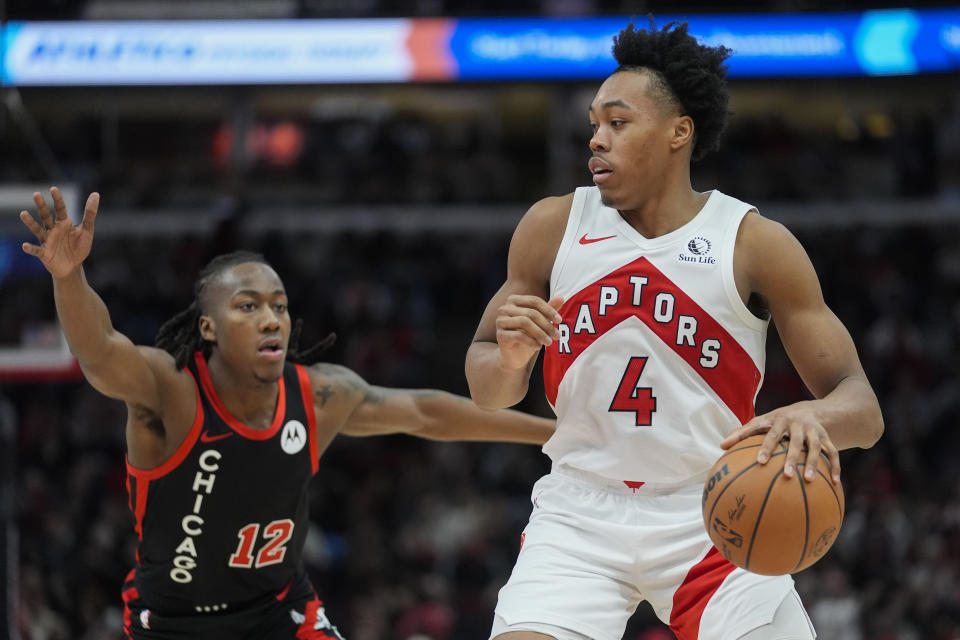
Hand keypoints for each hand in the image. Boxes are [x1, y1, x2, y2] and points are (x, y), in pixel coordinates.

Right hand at [20, 187, 98, 277]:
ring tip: (23, 214)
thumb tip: (95, 194)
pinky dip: (31, 248)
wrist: (73, 267)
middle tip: (36, 194)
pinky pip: (37, 250)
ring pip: (37, 229)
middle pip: (46, 216)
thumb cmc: (79, 247)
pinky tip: (25, 245)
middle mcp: (53, 229)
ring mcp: (47, 240)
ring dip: (31, 222)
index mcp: (64, 223)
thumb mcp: (87, 230)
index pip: (60, 209)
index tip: (53, 189)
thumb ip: (90, 214)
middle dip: (42, 206)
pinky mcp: (44, 253)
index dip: (57, 199)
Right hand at [495, 294, 563, 369]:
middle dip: (546, 325)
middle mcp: (504, 308)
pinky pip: (518, 335)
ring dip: (540, 333)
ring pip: (524, 322)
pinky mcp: (500, 335)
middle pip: (530, 313)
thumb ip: (549, 310)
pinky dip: (531, 341)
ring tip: (549, 342)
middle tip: (557, 335)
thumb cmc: (529, 336)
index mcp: (514, 300)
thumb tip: (561, 297)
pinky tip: (538, 346)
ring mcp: (500, 321)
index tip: (560, 321)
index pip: (534, 301)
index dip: (549, 310)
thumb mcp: (541, 323)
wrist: (515, 356)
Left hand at [720, 400, 840, 485]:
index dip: (765, 446)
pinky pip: (833, 453)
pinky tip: (835, 483)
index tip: (759, 462)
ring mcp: (813, 431)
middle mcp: (797, 424)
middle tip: (786, 475)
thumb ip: (743, 432)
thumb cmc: (779, 421)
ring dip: (813, 463)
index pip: (769, 433)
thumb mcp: (763, 421)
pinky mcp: (827, 438)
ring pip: (815, 447)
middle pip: (794, 441)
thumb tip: (721, 446)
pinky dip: (835, 467)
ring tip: (808, 481)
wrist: (813, 409)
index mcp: (778, 420)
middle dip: (791, 457)